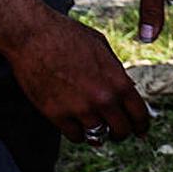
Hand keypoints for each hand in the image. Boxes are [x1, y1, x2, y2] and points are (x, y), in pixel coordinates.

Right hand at [4, 13, 148, 143]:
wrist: (31, 34)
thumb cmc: (67, 35)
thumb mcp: (103, 49)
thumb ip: (117, 73)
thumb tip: (130, 90)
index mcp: (119, 83)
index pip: (139, 115)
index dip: (141, 126)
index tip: (140, 132)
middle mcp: (103, 99)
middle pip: (121, 131)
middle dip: (119, 133)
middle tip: (114, 132)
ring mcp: (80, 109)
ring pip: (98, 137)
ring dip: (97, 135)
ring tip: (94, 129)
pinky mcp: (57, 114)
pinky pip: (75, 136)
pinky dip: (77, 133)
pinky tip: (75, 126)